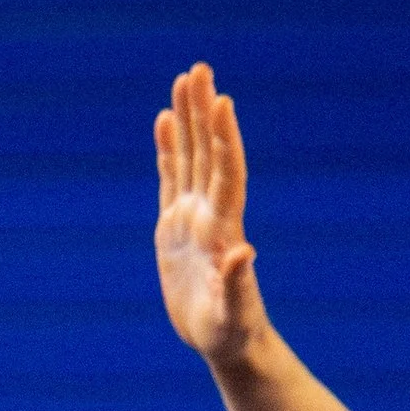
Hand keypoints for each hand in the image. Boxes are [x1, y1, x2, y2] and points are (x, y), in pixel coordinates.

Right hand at [155, 62, 269, 365]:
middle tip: (199, 69)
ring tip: (184, 79)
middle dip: (203, 111)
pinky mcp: (175, 228)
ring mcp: (192, 218)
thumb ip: (238, 284)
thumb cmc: (233, 332)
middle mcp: (210, 215)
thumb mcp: (234, 313)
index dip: (224, 138)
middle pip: (207, 153)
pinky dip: (169, 150)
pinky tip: (165, 121)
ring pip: (190, 158)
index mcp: (224, 230)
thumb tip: (244, 253)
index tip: (222, 101)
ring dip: (188, 119)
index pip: (226, 173)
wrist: (226, 341)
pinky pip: (170, 179)